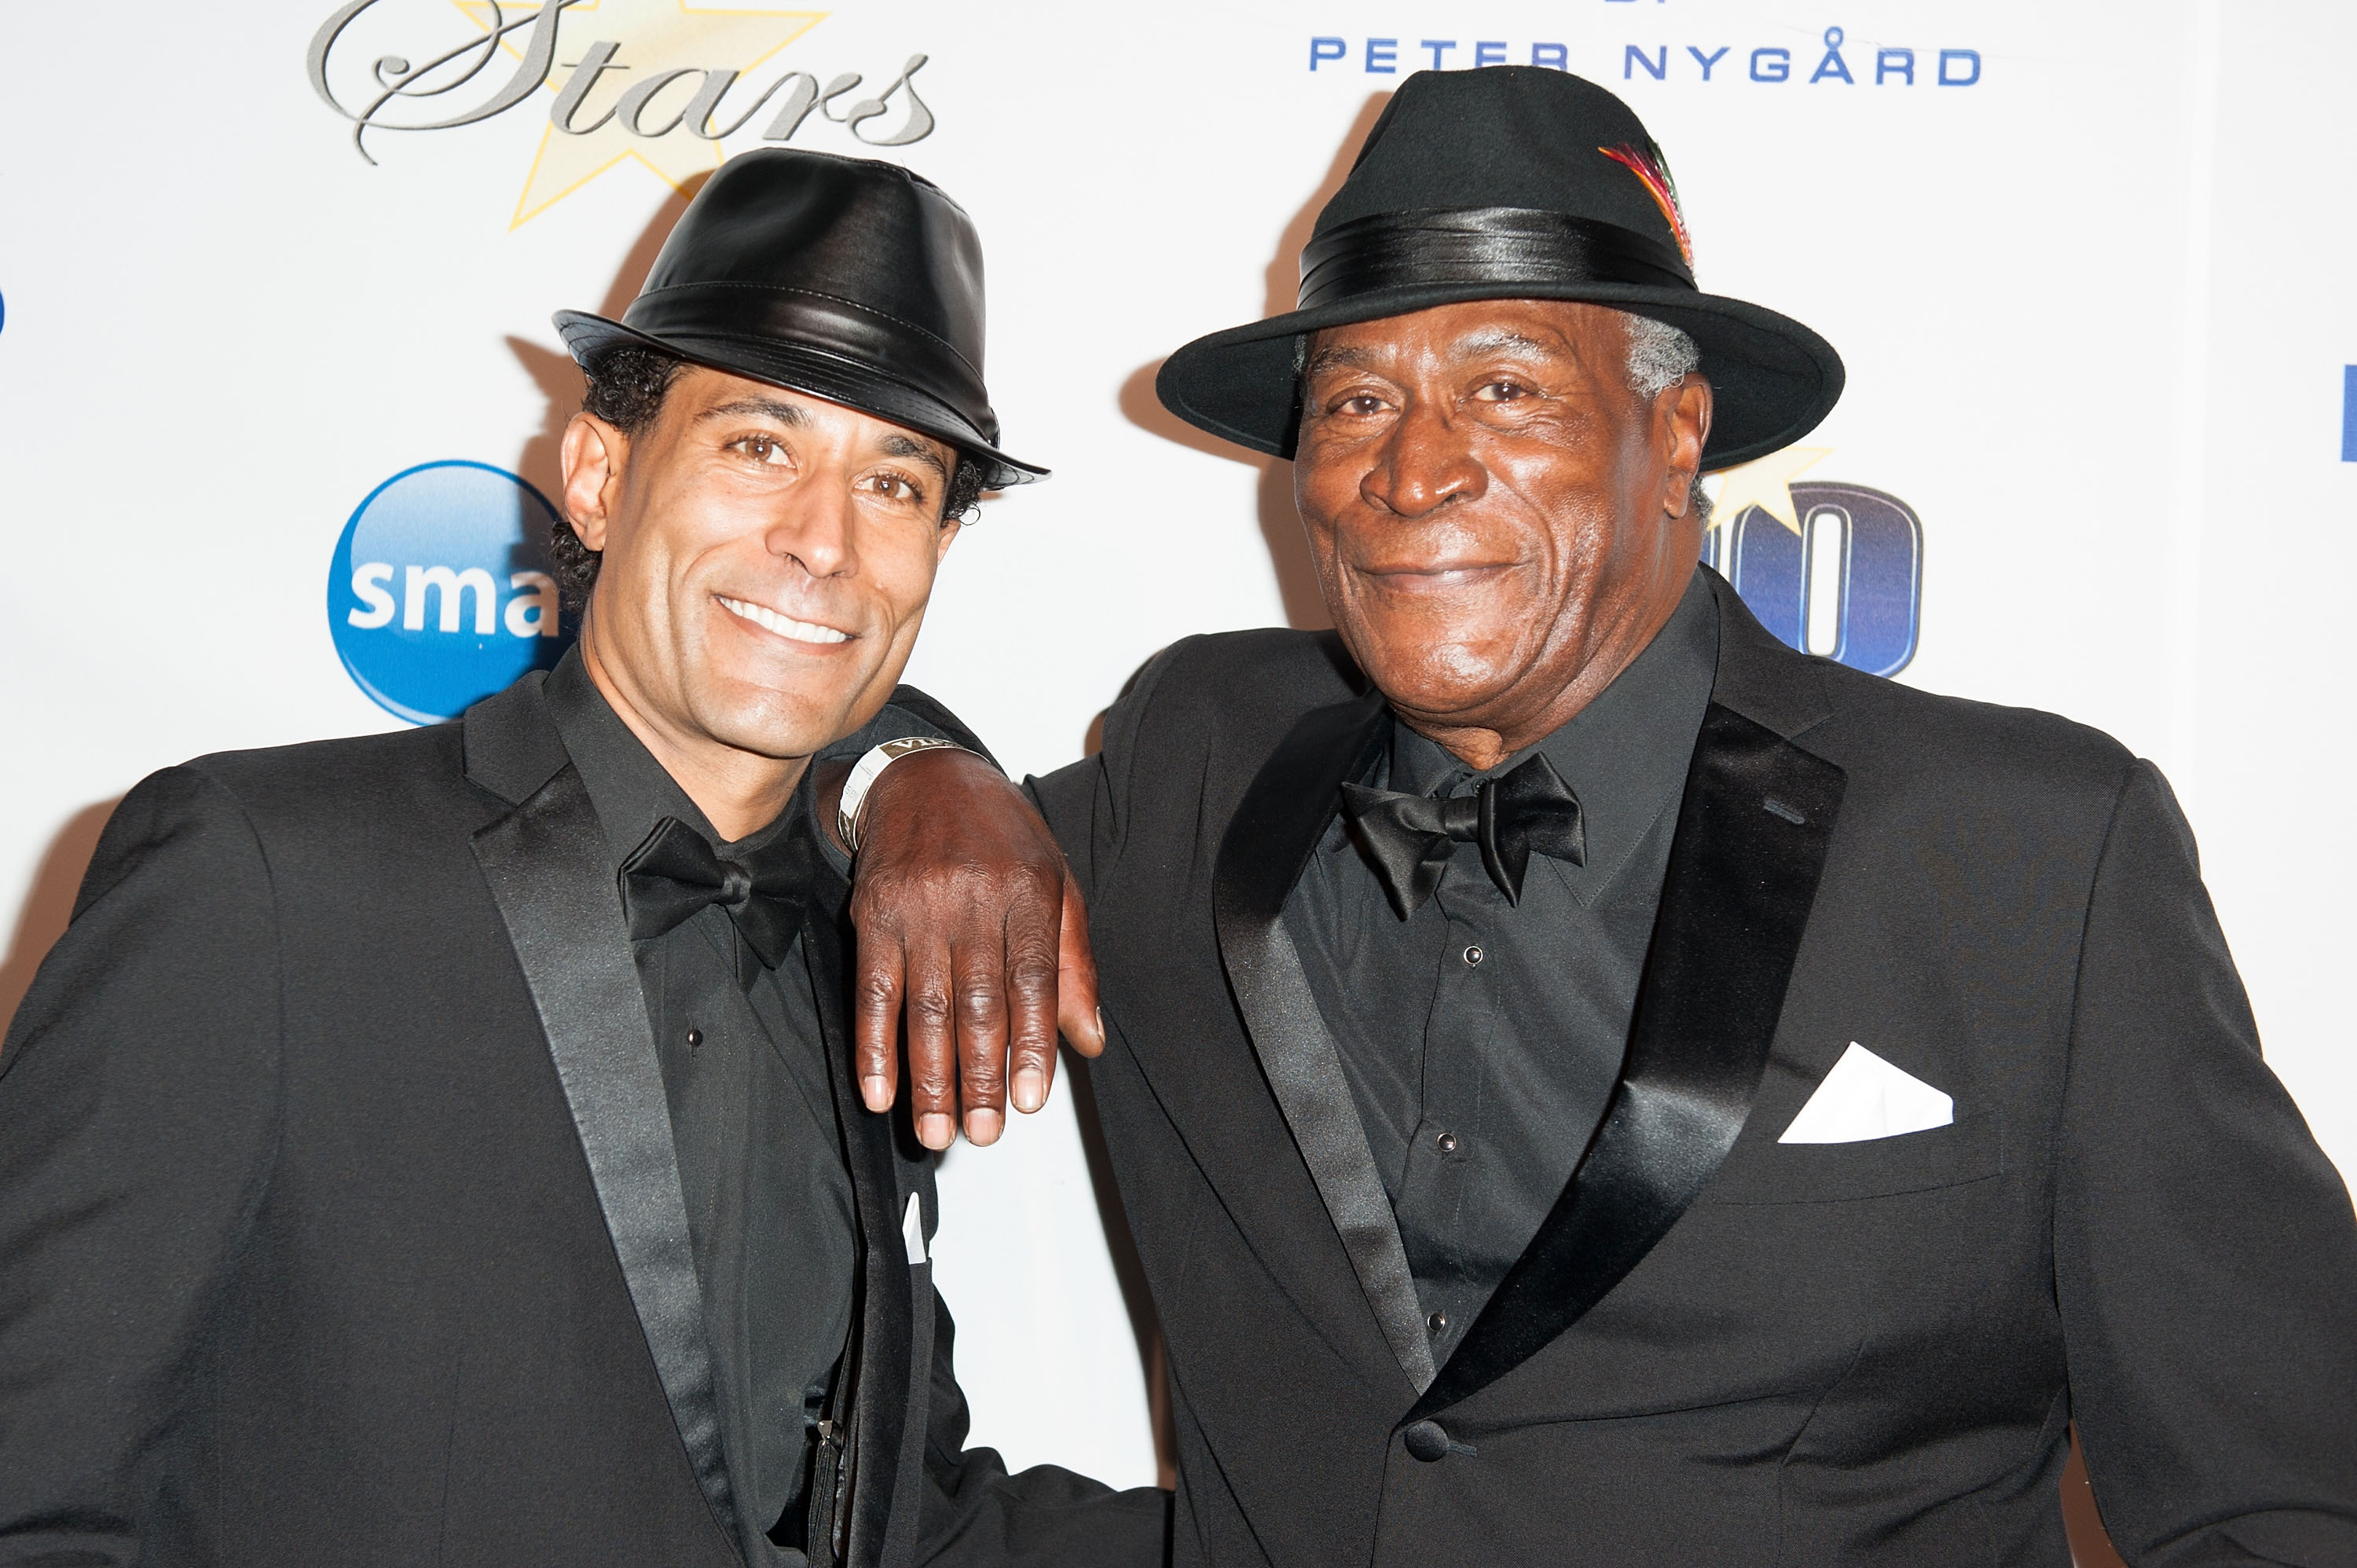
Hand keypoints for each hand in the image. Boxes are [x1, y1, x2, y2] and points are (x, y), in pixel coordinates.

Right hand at [823, 748, 1103, 1149]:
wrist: (926, 775)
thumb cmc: (1002, 836)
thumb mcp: (1056, 882)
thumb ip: (1072, 963)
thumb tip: (1088, 1041)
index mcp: (1026, 889)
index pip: (1031, 978)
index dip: (1031, 1044)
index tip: (1031, 1100)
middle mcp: (969, 897)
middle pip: (976, 1002)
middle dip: (980, 1077)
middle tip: (985, 1135)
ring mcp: (916, 907)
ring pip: (924, 1006)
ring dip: (929, 1077)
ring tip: (938, 1133)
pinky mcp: (871, 914)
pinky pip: (872, 989)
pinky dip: (874, 1046)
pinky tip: (880, 1091)